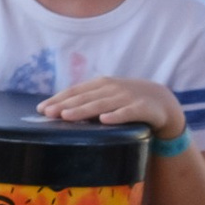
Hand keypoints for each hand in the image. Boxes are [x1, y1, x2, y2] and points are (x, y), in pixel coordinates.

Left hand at [35, 76, 184, 137]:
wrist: (163, 103)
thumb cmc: (128, 102)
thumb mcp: (108, 97)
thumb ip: (89, 102)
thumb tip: (60, 112)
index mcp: (101, 84)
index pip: (76, 91)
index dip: (58, 98)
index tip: (41, 108)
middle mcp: (112, 88)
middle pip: (85, 97)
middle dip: (65, 104)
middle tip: (48, 113)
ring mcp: (127, 97)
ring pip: (102, 104)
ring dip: (83, 110)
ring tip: (66, 116)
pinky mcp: (142, 108)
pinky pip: (128, 113)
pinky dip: (117, 116)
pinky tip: (105, 120)